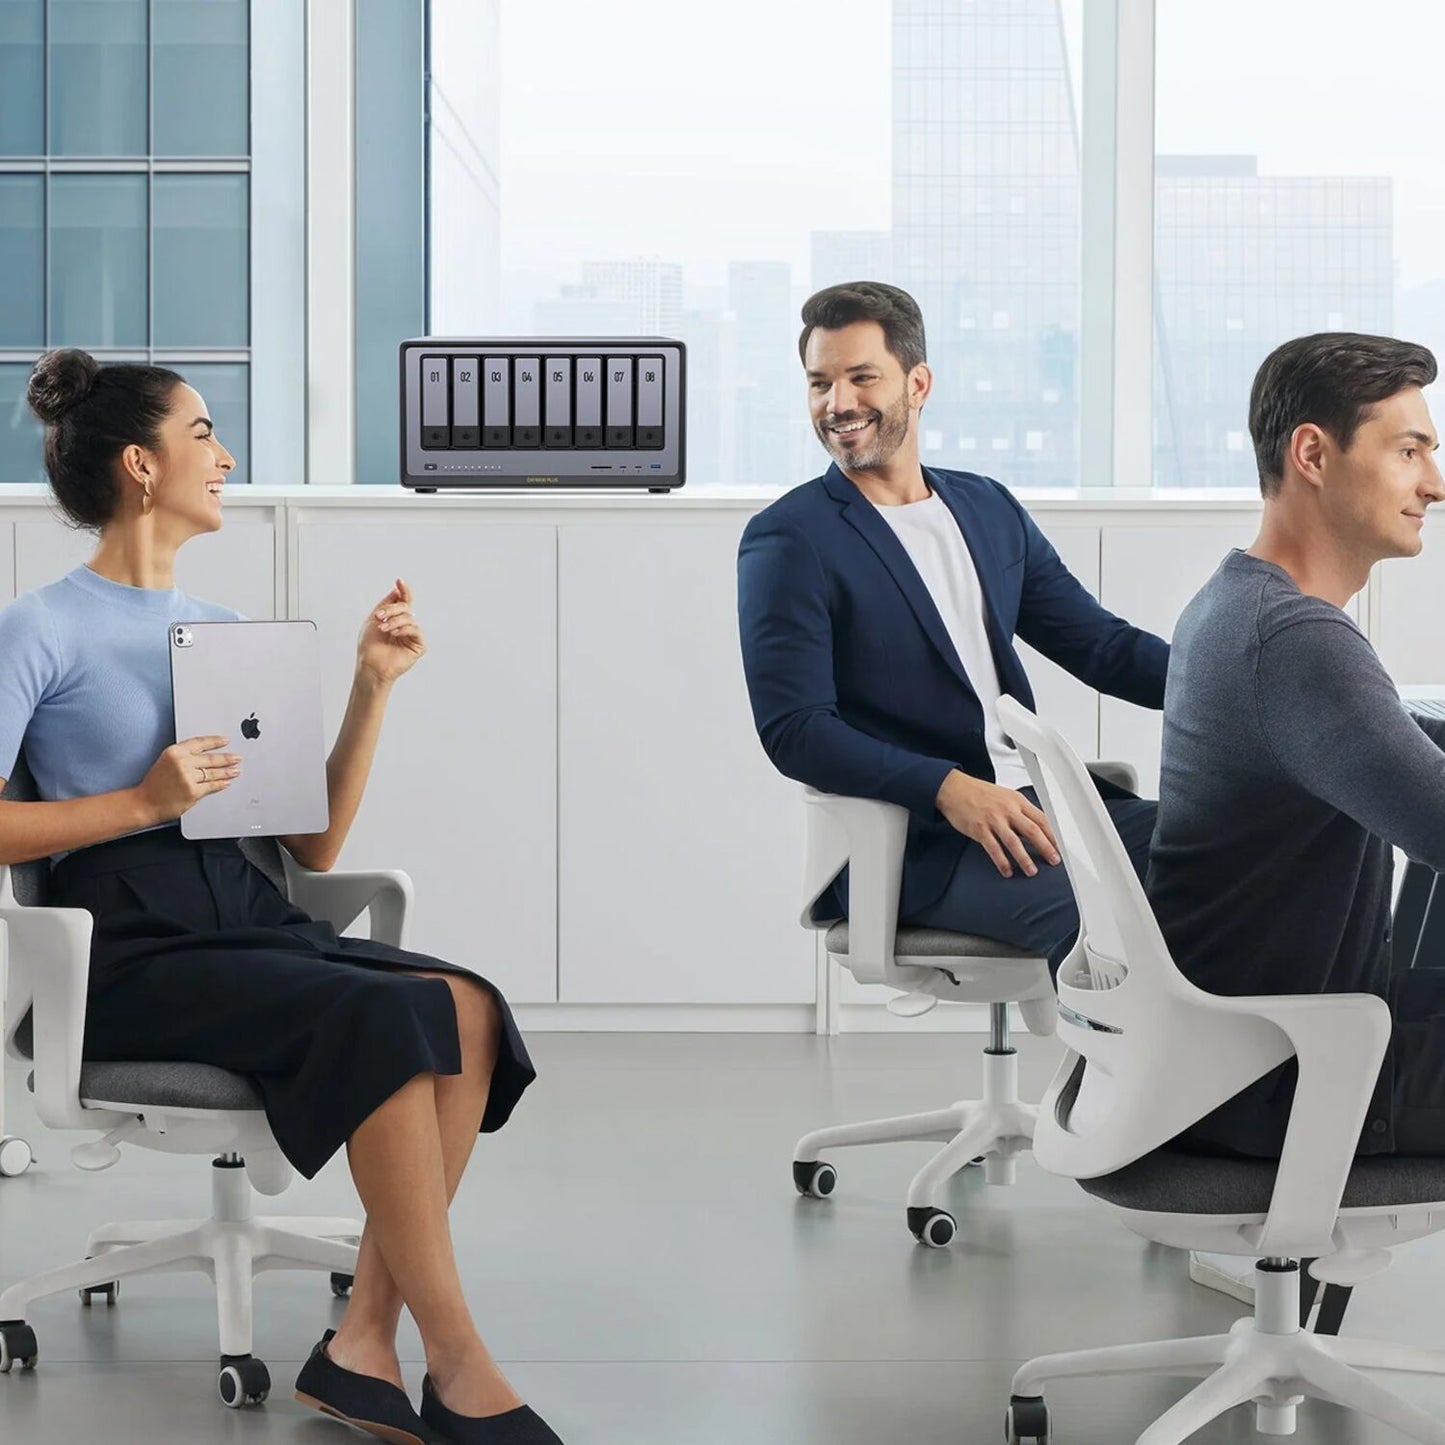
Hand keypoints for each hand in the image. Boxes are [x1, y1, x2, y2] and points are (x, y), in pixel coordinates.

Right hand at [135, 736, 240, 823]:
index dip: (215, 741)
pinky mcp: (193, 791)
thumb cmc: (154, 784)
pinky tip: (226, 782)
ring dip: (227, 772)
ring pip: (213, 773)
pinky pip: (212, 786)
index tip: (225, 741)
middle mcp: (182, 762)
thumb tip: (206, 757)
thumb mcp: (165, 762)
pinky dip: (221, 784)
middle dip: (227, 758)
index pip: (200, 742)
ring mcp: (188, 777)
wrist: (145, 802)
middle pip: (211, 758)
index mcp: (174, 752)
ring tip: (235, 770)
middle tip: (236, 758)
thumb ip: (184, 757)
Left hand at [357, 577, 426, 687]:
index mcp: (396, 620)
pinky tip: (394, 634)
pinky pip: (416, 630)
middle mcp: (405, 626)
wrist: (370, 665)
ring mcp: (412, 636)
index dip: (403, 591)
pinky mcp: (418, 646)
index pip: (403, 602)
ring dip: (394, 621)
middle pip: (406, 608)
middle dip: (392, 609)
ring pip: (409, 618)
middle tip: (379, 616)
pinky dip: (404, 629)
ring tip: (383, 629)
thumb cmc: (370, 646)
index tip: (399, 580)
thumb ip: (386, 605)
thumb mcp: (374, 620)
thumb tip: (397, 590)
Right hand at [935, 769, 1059, 878]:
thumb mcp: (1005, 796)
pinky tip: (1007, 871)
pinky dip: (1002, 861)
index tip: (1060, 847)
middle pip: (1032, 830)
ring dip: (1024, 858)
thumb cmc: (979, 793)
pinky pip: (993, 848)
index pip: (1041, 819)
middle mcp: (1007, 810)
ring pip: (1013, 842)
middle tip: (1053, 860)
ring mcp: (993, 819)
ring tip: (1031, 871)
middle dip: (1045, 847)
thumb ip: (1020, 811)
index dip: (1053, 835)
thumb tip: (1036, 828)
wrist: (954, 789)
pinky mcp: (979, 829)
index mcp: (1017, 801)